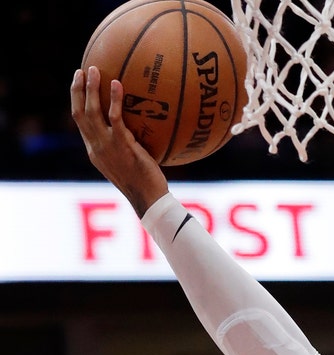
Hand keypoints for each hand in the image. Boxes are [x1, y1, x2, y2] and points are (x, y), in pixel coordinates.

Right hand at [70, 66, 167, 216]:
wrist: (148, 198)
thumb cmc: (146, 183)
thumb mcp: (130, 162)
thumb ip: (128, 145)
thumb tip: (140, 129)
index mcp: (94, 150)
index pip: (80, 123)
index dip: (77, 103)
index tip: (79, 85)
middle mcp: (95, 147)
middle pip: (78, 113)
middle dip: (77, 90)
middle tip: (81, 70)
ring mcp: (106, 146)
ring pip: (90, 112)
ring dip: (90, 88)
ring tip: (93, 69)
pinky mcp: (121, 144)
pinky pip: (114, 117)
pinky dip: (113, 99)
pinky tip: (117, 83)